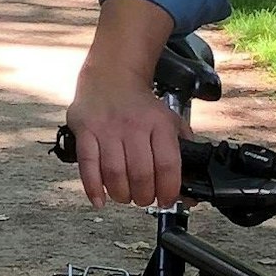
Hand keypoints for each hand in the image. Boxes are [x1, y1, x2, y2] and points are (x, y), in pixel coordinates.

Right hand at [66, 66, 189, 208]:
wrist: (111, 76)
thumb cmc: (142, 107)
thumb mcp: (170, 121)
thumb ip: (183, 154)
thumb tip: (189, 194)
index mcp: (159, 123)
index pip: (167, 165)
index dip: (168, 190)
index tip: (166, 199)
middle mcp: (133, 125)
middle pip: (140, 175)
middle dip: (144, 197)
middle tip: (144, 198)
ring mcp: (107, 128)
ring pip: (114, 174)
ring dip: (122, 195)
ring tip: (125, 196)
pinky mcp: (85, 130)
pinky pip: (88, 165)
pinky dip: (93, 188)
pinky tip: (100, 199)